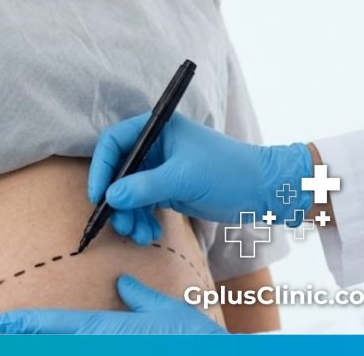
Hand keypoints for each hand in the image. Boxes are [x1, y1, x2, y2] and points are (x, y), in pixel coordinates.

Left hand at [0, 274, 225, 333]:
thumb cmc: (194, 339)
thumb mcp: (167, 312)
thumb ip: (140, 298)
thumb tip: (122, 284)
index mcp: (107, 329)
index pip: (57, 325)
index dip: (27, 324)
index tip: (2, 322)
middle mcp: (103, 348)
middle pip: (54, 348)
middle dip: (29, 343)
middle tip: (2, 338)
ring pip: (70, 355)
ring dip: (48, 347)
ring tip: (23, 343)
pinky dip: (72, 350)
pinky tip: (55, 346)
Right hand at [89, 112, 312, 241]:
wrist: (265, 190)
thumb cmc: (229, 171)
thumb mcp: (183, 178)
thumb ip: (144, 187)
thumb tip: (111, 197)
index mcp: (158, 129)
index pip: (115, 142)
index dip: (102, 167)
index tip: (99, 195)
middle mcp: (155, 146)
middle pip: (119, 170)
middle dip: (116, 199)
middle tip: (118, 223)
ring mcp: (161, 168)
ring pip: (129, 191)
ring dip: (129, 215)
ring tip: (138, 235)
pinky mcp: (168, 188)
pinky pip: (144, 204)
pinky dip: (142, 219)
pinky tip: (149, 234)